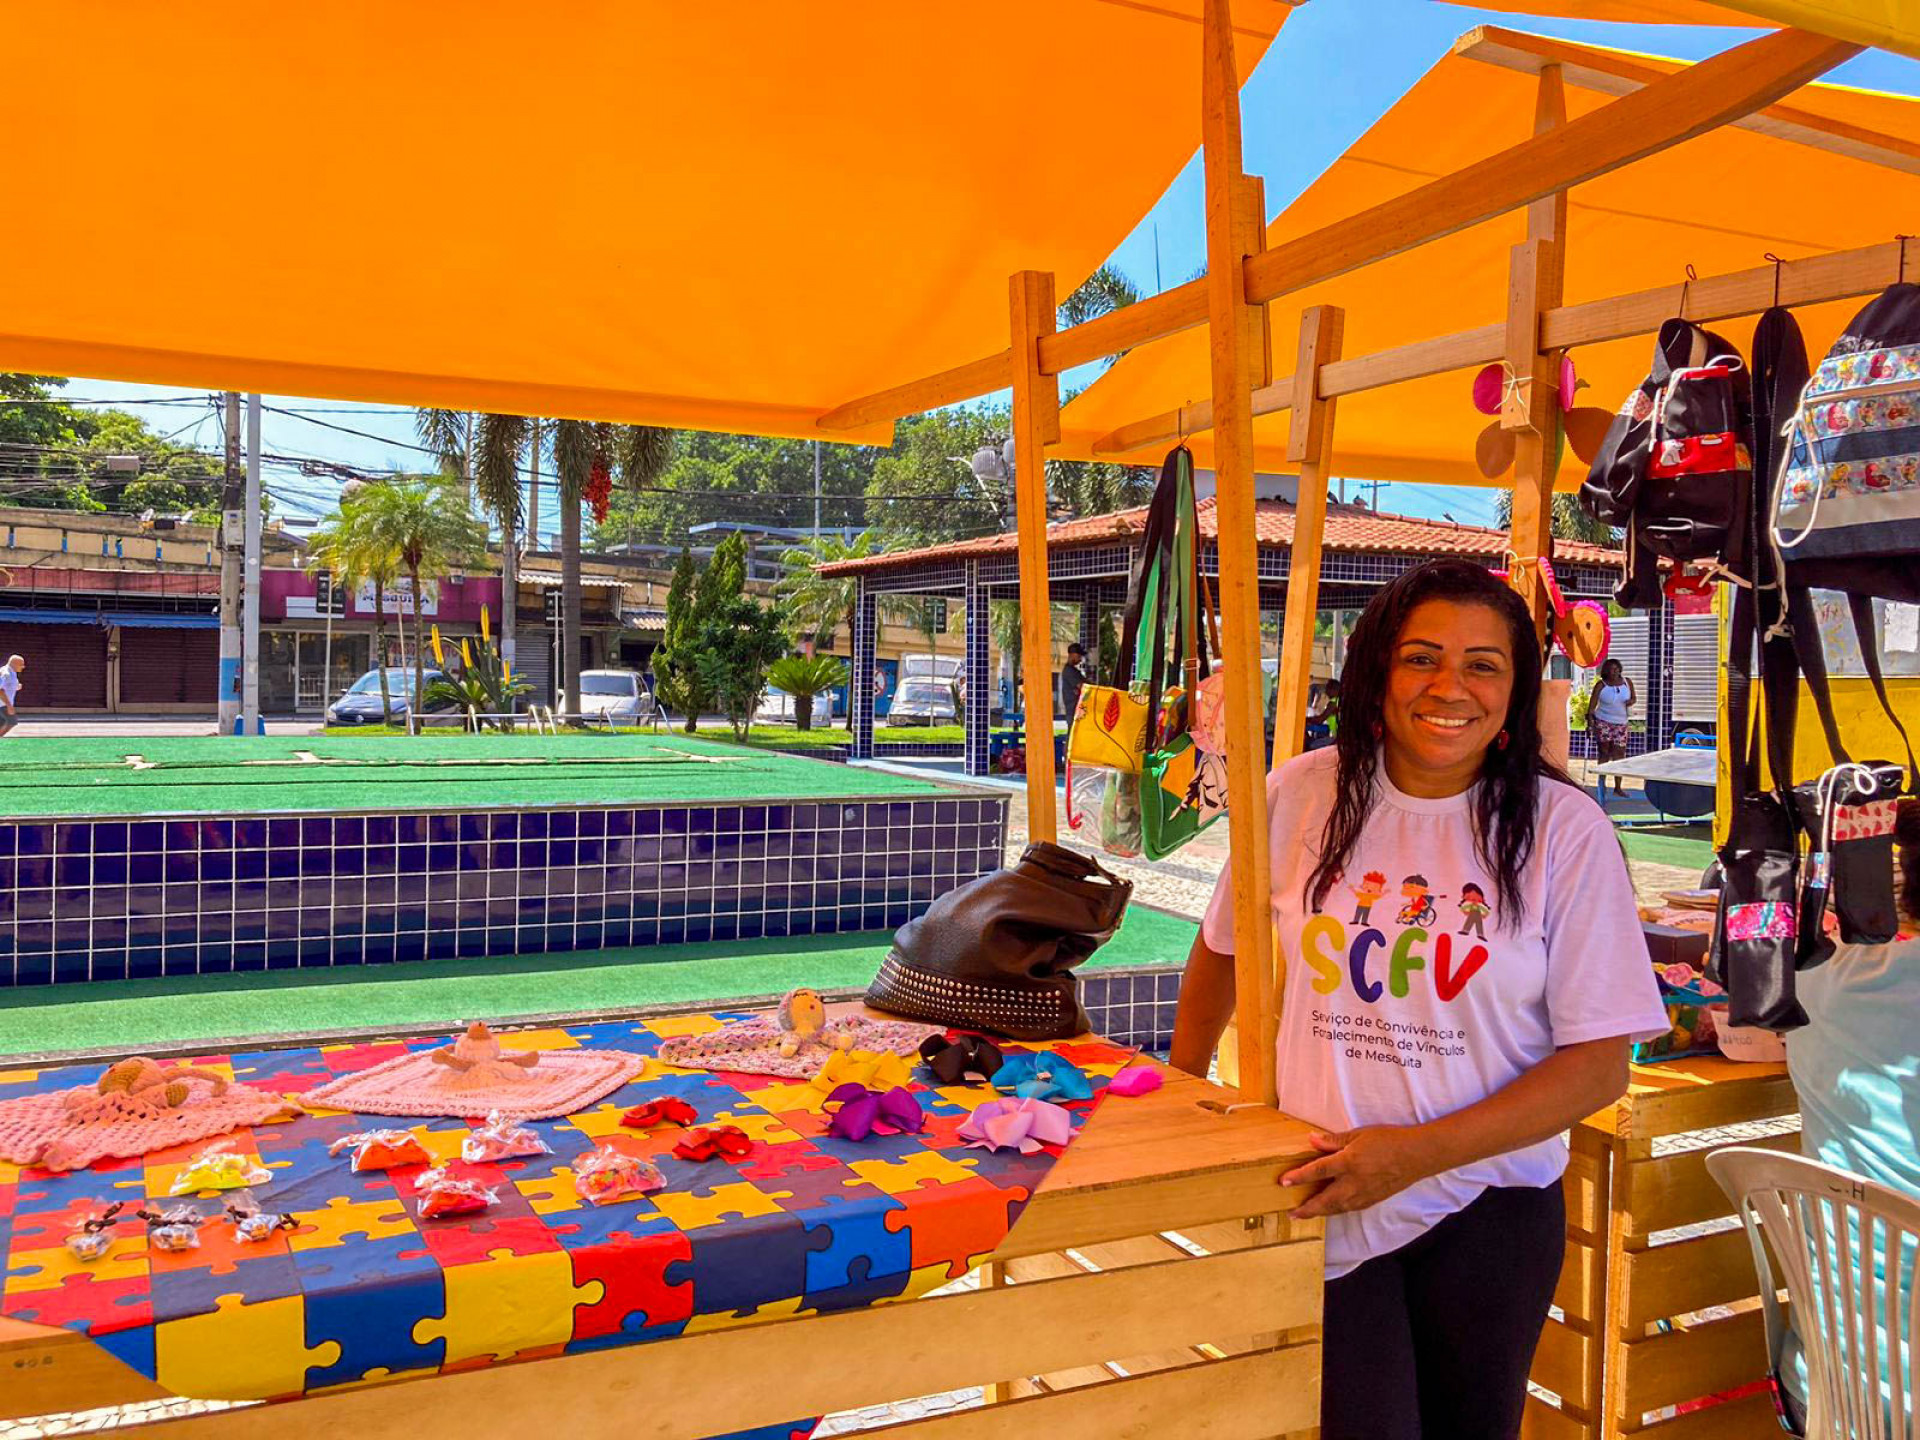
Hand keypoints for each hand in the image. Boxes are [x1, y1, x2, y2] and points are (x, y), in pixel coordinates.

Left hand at [1280, 1126, 1442, 1218]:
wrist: (1417, 1156)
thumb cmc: (1388, 1140)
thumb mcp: (1359, 1134)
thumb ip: (1334, 1140)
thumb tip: (1312, 1140)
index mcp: (1349, 1162)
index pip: (1318, 1171)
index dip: (1299, 1177)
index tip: (1283, 1182)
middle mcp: (1354, 1182)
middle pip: (1324, 1200)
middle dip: (1306, 1209)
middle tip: (1291, 1214)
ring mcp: (1364, 1194)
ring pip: (1337, 1208)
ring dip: (1319, 1212)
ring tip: (1305, 1214)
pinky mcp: (1373, 1199)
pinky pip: (1350, 1208)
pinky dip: (1336, 1211)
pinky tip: (1331, 1210)